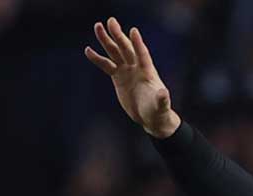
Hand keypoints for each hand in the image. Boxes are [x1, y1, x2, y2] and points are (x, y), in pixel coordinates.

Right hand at [84, 17, 179, 138]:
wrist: (150, 118)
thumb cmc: (158, 112)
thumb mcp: (161, 106)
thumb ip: (162, 99)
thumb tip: (164, 93)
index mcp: (148, 72)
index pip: (142, 55)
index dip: (138, 44)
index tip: (133, 31)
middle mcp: (137, 68)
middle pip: (126, 48)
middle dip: (118, 35)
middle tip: (110, 21)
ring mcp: (127, 71)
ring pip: (115, 53)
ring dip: (106, 40)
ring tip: (97, 27)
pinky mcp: (118, 77)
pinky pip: (106, 65)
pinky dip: (98, 58)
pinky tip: (88, 50)